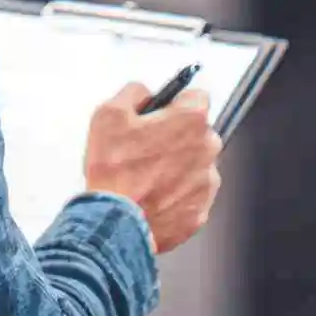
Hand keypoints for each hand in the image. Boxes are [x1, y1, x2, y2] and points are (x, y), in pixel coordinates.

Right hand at [83, 82, 222, 254]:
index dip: (176, 102)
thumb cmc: (114, 171)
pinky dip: (176, 194)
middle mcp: (206, 150)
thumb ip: (133, 92)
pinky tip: (152, 196)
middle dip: (177, 136)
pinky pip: (191, 195)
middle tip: (146, 146)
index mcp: (190, 121)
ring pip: (195, 165)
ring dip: (177, 166)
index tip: (163, 111)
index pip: (197, 97)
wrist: (116, 223)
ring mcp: (206, 183)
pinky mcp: (200, 212)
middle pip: (198, 133)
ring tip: (146, 176)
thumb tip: (143, 93)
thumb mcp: (109, 114)